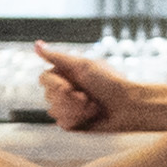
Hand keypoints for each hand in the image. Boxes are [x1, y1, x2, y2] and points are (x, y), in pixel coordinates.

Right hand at [31, 45, 145, 133]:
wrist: (130, 106)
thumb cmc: (110, 82)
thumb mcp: (83, 66)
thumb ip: (58, 57)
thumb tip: (36, 44)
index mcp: (67, 73)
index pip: (43, 79)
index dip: (54, 85)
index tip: (69, 86)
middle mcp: (66, 89)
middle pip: (48, 96)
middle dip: (69, 99)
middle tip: (88, 97)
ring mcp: (69, 106)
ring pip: (54, 111)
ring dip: (76, 109)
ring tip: (94, 105)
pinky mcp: (75, 122)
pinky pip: (63, 123)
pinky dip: (78, 119)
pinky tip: (93, 115)